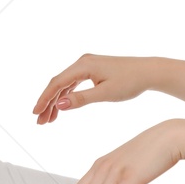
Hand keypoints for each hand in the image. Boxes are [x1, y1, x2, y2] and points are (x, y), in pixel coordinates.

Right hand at [31, 54, 156, 124]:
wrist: (148, 72)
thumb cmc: (131, 81)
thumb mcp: (105, 94)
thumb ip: (82, 99)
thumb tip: (61, 104)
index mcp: (84, 65)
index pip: (57, 83)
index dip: (45, 99)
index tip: (36, 112)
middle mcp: (83, 62)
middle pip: (58, 84)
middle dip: (48, 103)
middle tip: (40, 121)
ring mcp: (87, 65)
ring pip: (65, 84)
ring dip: (57, 101)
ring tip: (49, 119)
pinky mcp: (93, 70)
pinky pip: (74, 83)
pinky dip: (67, 96)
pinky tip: (62, 107)